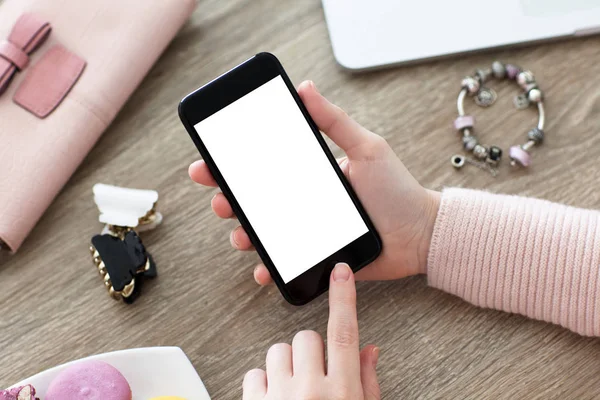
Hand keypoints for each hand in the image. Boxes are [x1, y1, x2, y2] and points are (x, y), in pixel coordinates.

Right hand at [189, 80, 439, 284]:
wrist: (421, 235)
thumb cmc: (397, 189)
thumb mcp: (367, 148)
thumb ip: (335, 121)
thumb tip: (305, 87)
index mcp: (310, 175)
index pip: (264, 168)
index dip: (233, 165)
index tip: (210, 160)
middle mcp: (304, 203)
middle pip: (255, 201)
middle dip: (229, 199)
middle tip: (220, 198)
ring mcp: (308, 232)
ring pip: (264, 234)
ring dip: (245, 235)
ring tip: (242, 235)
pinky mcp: (317, 259)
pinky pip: (286, 265)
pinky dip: (270, 269)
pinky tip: (263, 270)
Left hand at [243, 263, 379, 399]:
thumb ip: (366, 382)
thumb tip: (369, 349)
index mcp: (342, 392)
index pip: (344, 333)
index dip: (343, 298)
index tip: (341, 271)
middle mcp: (311, 392)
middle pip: (306, 337)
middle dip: (309, 352)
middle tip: (313, 377)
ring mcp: (279, 398)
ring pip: (278, 351)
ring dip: (286, 366)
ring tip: (292, 391)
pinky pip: (254, 373)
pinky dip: (263, 385)